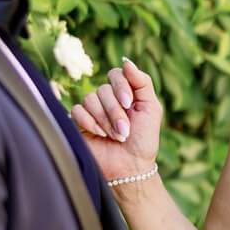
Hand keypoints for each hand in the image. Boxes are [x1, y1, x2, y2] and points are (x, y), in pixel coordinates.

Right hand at [69, 59, 160, 182]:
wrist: (130, 167)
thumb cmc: (143, 140)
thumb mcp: (151, 109)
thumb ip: (142, 82)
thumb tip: (126, 62)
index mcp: (124, 93)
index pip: (116, 74)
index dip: (121, 86)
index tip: (129, 103)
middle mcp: (106, 99)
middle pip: (103, 89)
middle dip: (116, 112)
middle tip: (125, 130)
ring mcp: (92, 110)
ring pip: (90, 99)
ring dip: (105, 120)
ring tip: (115, 136)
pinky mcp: (78, 123)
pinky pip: (77, 111)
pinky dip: (90, 123)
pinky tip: (100, 135)